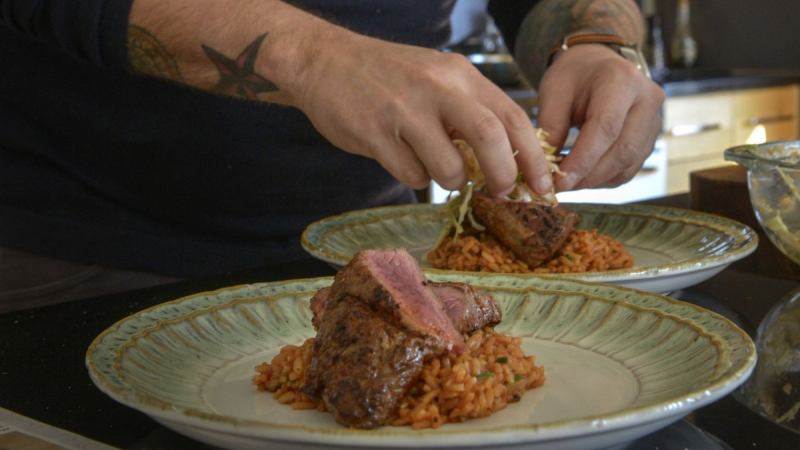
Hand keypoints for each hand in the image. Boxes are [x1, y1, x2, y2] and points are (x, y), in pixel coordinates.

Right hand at [290, 26, 553, 196]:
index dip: (533, 157)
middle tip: (501, 193)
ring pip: (449, 168)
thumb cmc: (388, 77)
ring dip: (451, 181)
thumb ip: (470, 111)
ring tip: (437, 169)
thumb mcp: (437, 78)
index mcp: (459, 74)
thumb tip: (508, 159)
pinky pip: (411, 176)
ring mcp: (404, 110)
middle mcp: (437, 88)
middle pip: (490, 139)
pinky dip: (415, 179)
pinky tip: (402, 159)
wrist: (325, 61)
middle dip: (504, 176)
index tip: (542, 185)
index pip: (512, 116)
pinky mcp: (375, 134)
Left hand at [536, 44, 664, 190]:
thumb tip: (546, 170)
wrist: (599, 64)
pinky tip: (583, 178)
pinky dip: (605, 179)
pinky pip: (630, 168)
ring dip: (596, 181)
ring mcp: (654, 121)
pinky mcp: (650, 139)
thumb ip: (551, 128)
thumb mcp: (554, 91)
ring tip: (568, 184)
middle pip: (623, 150)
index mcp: (622, 80)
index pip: (606, 128)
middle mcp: (647, 100)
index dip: (583, 160)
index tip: (560, 181)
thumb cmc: (573, 75)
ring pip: (629, 163)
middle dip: (589, 175)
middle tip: (561, 187)